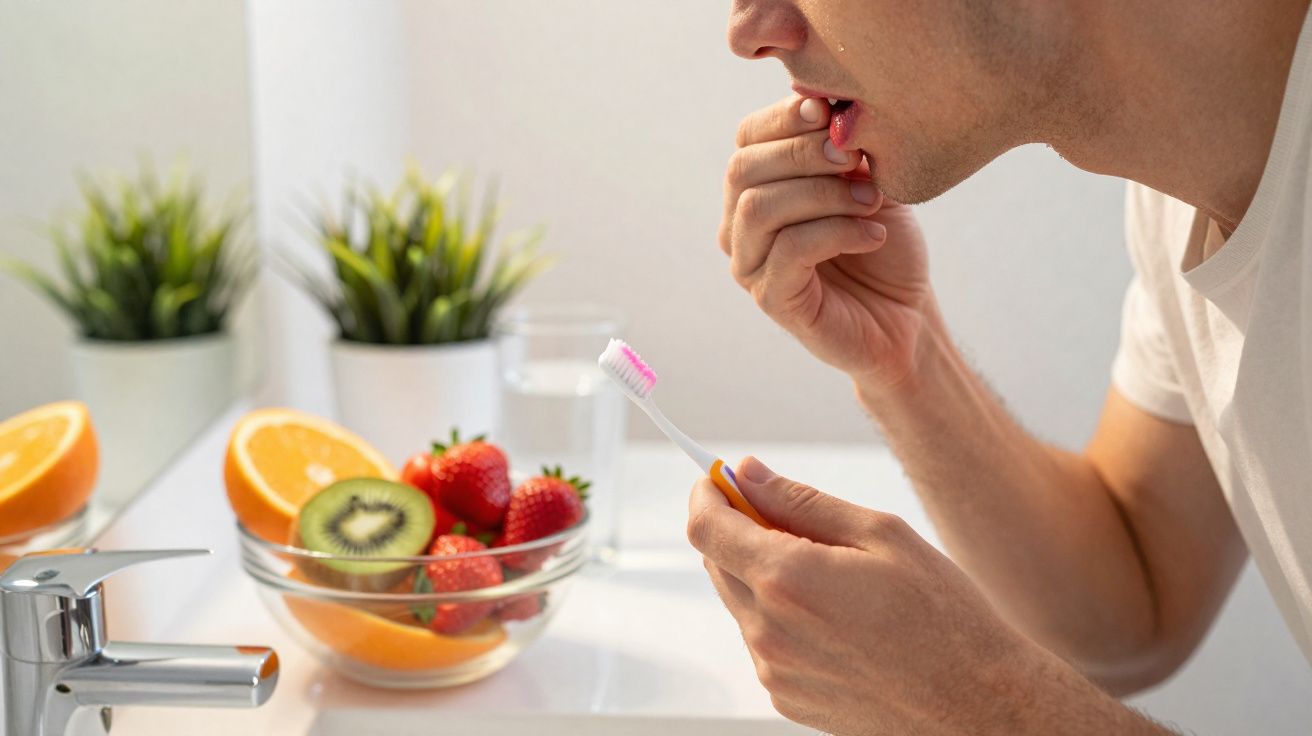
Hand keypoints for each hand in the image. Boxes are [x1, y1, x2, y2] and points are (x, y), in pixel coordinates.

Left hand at [686, 457, 1160, 735]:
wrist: (976, 701)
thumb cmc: (944, 617)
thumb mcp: (879, 533)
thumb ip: (800, 500)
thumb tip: (747, 473)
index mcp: (788, 580)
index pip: (706, 526)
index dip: (707, 492)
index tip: (719, 478)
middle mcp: (768, 631)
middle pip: (717, 561)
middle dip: (740, 529)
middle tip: (790, 517)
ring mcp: (774, 669)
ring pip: (740, 600)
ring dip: (764, 574)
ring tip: (833, 577)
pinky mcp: (785, 696)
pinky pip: (762, 640)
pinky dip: (781, 617)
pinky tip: (837, 617)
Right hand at [722, 96, 932, 388]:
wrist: (904, 316)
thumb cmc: (881, 243)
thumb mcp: (866, 179)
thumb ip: (840, 143)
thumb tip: (820, 98)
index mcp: (756, 190)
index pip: (747, 138)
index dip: (785, 118)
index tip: (831, 113)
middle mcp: (740, 227)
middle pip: (743, 169)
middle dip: (802, 154)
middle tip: (855, 159)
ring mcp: (750, 266)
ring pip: (760, 208)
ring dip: (823, 195)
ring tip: (871, 202)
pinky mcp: (772, 300)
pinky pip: (789, 251)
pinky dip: (838, 232)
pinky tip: (874, 235)